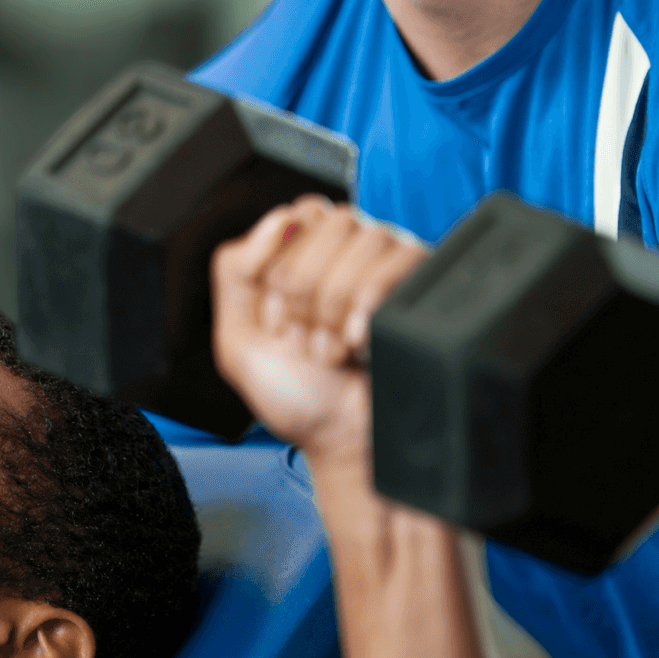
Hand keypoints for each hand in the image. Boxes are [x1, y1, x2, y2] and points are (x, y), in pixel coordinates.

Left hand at [210, 198, 427, 475]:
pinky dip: (370, 307)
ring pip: (365, 238)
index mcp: (304, 255)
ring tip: (334, 348)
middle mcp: (349, 251)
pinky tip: (362, 341)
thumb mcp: (239, 339)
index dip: (283, 271)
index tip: (282, 320)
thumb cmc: (299, 398)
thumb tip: (277, 219)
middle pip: (330, 223)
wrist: (346, 441)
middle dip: (307, 294)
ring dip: (337, 309)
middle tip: (308, 339)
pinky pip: (399, 260)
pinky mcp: (424, 282)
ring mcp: (389, 263)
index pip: (297, 216)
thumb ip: (235, 270)